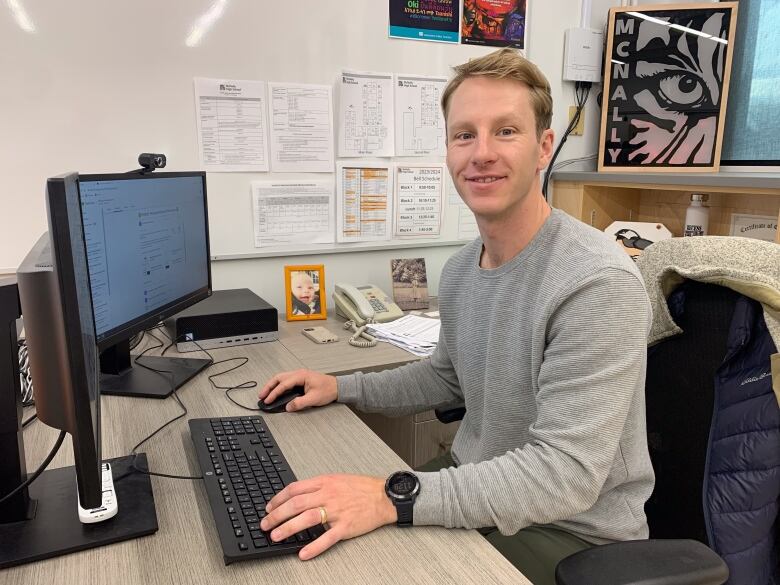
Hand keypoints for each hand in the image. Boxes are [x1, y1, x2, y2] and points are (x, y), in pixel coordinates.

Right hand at [258, 369, 337, 411]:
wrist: (337, 387)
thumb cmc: (328, 390)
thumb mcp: (313, 399)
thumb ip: (300, 403)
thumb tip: (288, 407)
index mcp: (301, 376)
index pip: (283, 384)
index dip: (274, 393)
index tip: (267, 400)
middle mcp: (299, 373)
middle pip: (279, 378)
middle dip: (269, 387)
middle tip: (261, 396)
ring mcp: (299, 375)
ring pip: (281, 378)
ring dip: (273, 385)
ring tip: (266, 394)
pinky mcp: (301, 379)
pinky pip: (286, 380)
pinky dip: (278, 385)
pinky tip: (276, 391)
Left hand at [260, 474, 396, 559]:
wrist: (383, 496)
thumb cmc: (361, 488)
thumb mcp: (337, 479)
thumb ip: (318, 486)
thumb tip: (297, 495)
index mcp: (325, 482)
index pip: (295, 489)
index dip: (278, 499)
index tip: (269, 507)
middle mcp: (328, 495)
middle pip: (296, 503)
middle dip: (276, 514)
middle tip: (265, 524)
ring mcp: (337, 511)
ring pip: (307, 518)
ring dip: (288, 528)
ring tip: (275, 535)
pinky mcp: (346, 526)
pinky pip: (327, 538)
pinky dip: (314, 547)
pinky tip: (303, 553)